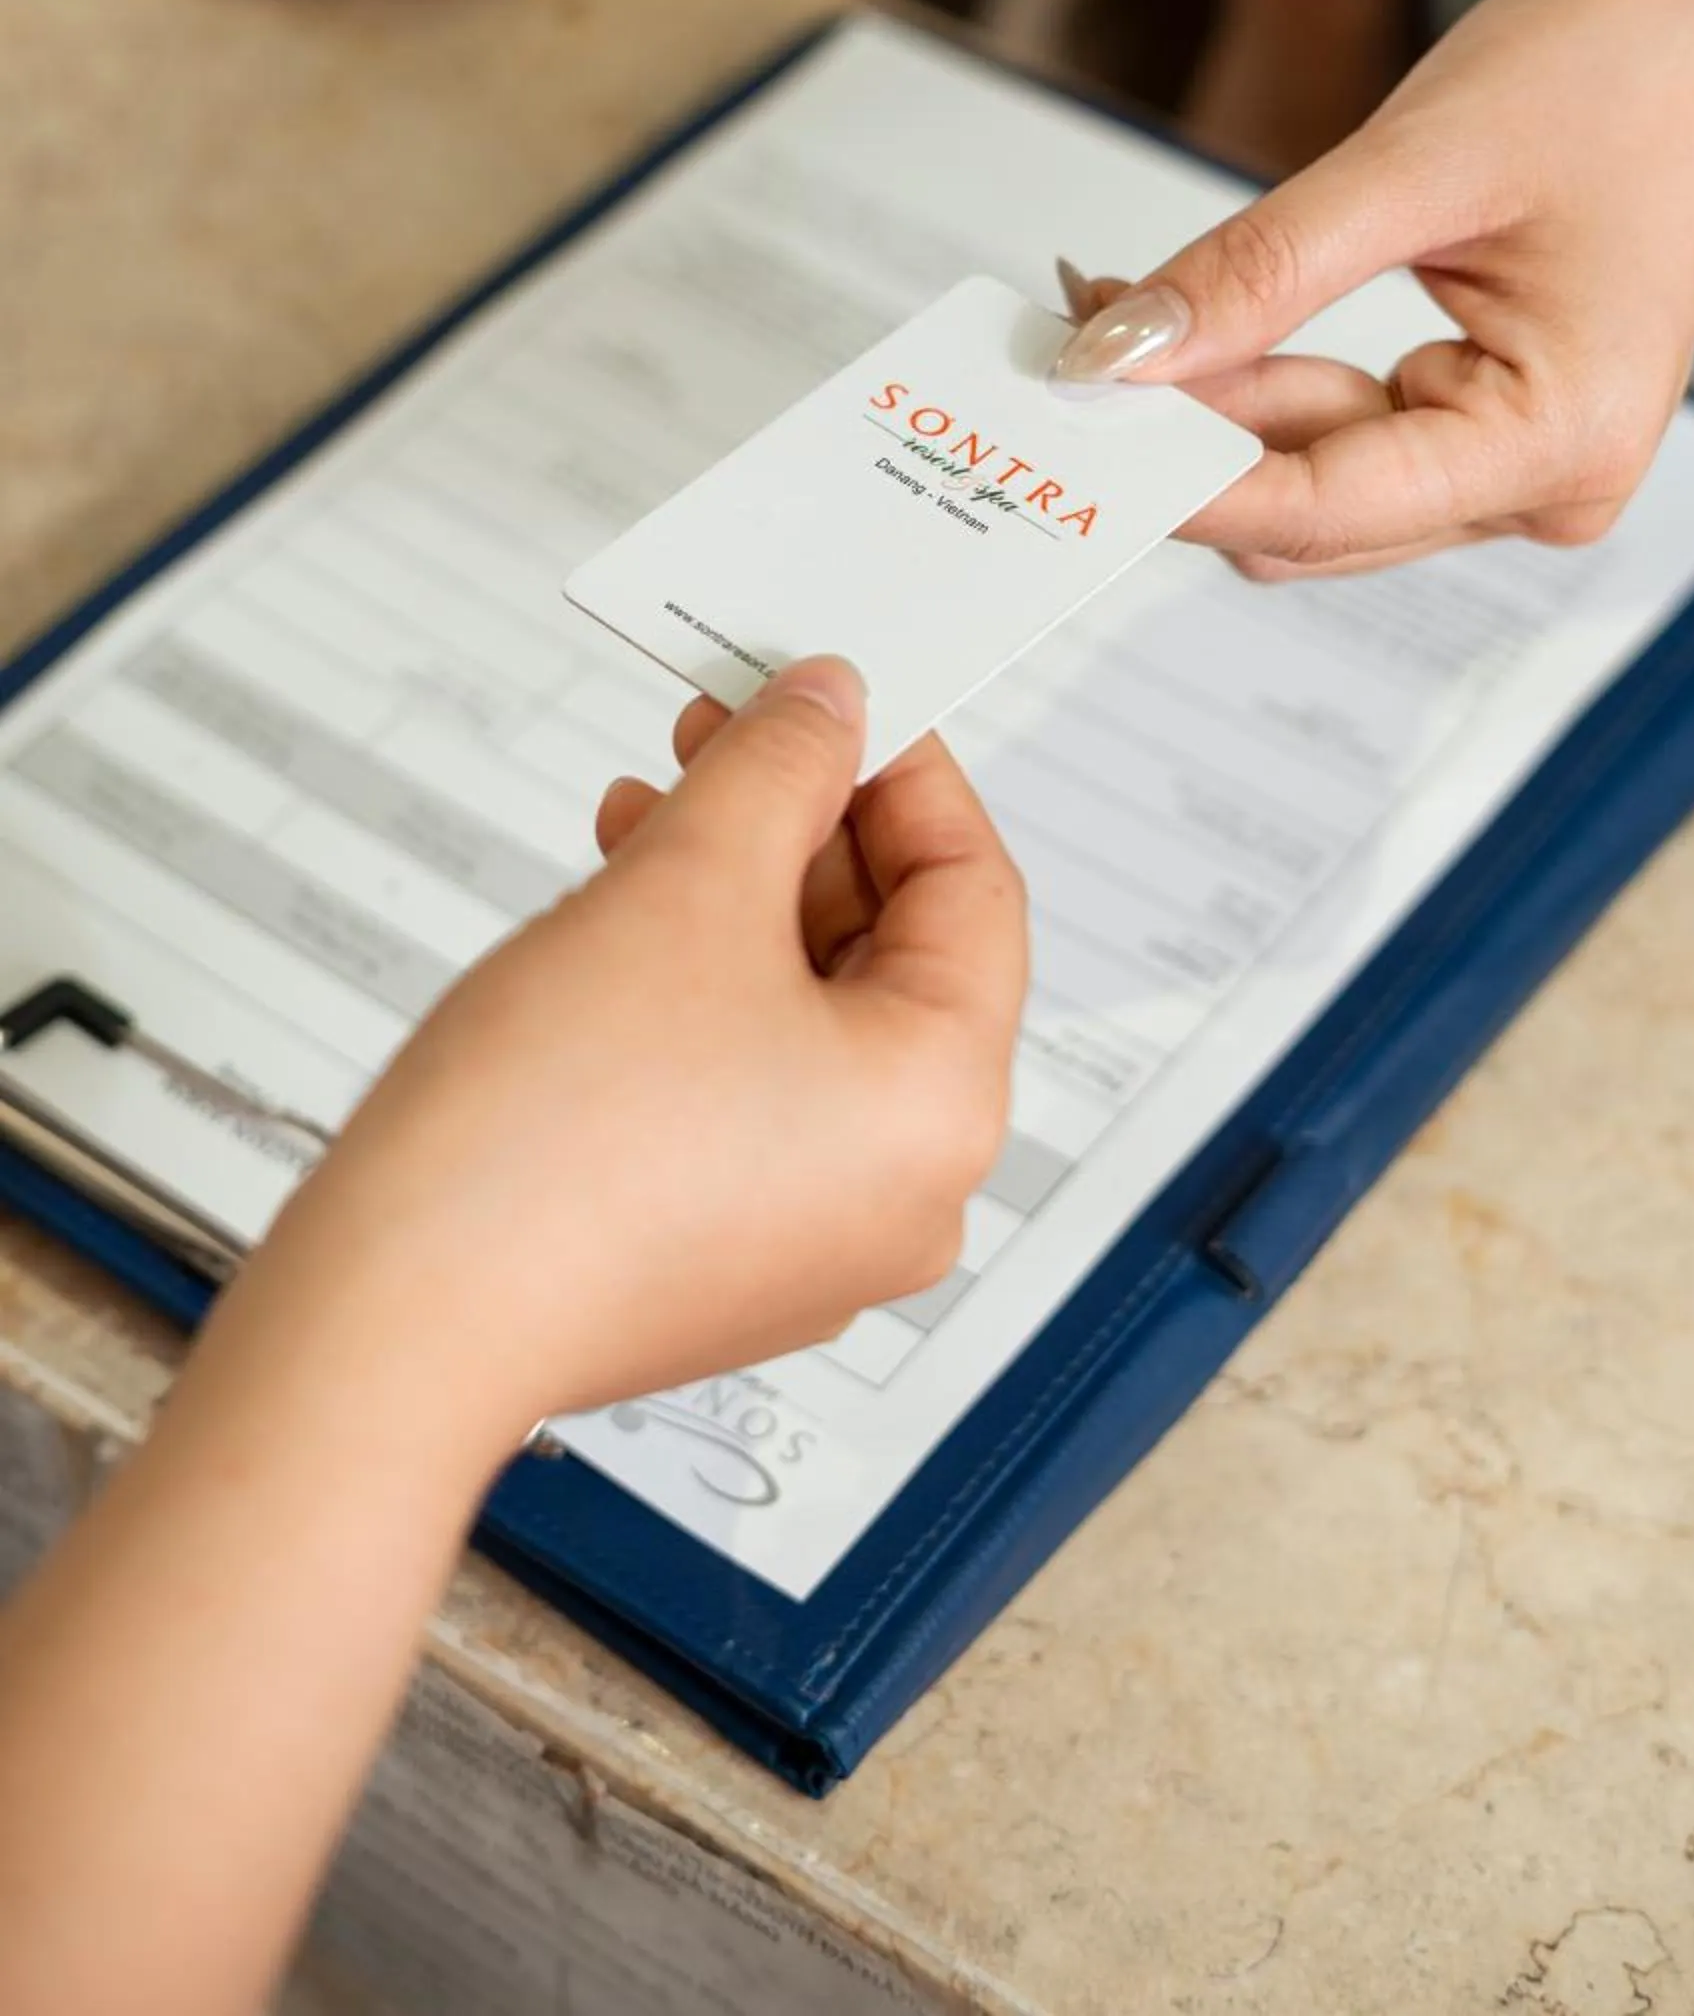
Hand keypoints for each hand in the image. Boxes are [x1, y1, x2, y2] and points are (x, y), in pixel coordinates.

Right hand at [251, 658, 1026, 1459]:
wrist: (397, 1319)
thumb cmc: (551, 1131)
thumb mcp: (688, 885)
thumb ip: (778, 769)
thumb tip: (832, 703)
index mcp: (945, 1107)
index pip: (973, 889)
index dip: (902, 769)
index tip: (832, 696)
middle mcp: (907, 1191)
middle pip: (893, 952)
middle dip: (800, 827)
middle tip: (719, 733)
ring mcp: (815, 1237)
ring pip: (808, 1014)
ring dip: (735, 896)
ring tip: (644, 810)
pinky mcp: (722, 1256)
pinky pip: (749, 1084)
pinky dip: (700, 987)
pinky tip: (618, 914)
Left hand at [1056, 0, 1693, 570]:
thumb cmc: (1615, 73)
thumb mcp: (1414, 164)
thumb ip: (1259, 274)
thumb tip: (1115, 357)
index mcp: (1559, 444)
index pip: (1322, 507)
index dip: (1178, 477)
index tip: (1057, 427)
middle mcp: (1548, 487)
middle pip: (1307, 511)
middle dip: (1181, 432)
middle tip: (1059, 334)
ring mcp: (1522, 467)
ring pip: (1310, 480)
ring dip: (1207, 402)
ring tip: (1103, 301)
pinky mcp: (1489, 429)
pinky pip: (1341, 432)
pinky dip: (1256, 377)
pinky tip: (1178, 310)